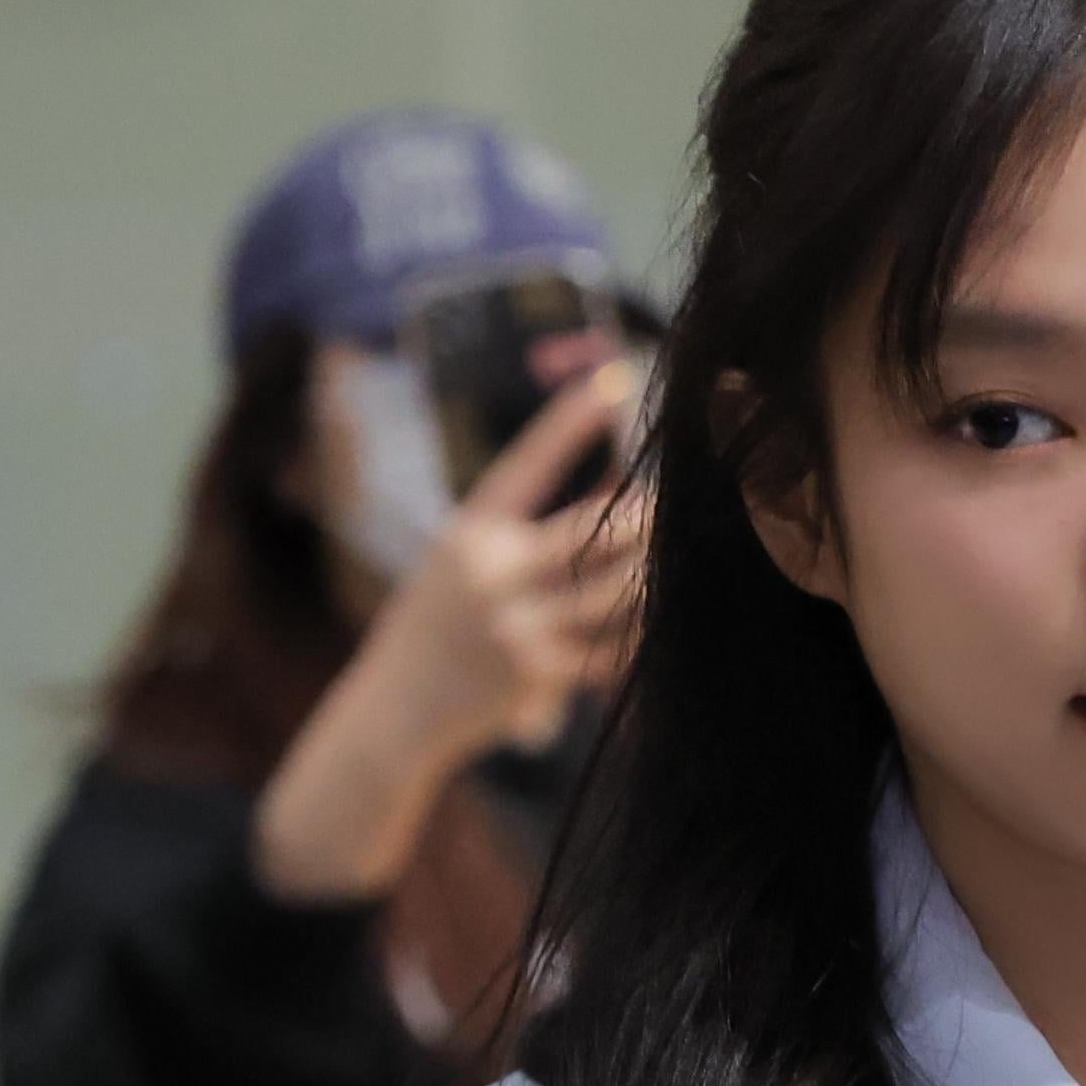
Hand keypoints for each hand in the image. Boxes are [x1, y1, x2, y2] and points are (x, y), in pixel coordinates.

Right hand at [253, 360, 646, 905]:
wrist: (396, 708)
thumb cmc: (440, 623)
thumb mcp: (463, 561)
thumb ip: (525, 530)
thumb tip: (614, 491)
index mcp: (471, 531)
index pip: (529, 462)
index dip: (571, 420)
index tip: (614, 377)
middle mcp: (493, 572)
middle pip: (596, 531)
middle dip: (648, 515)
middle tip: (685, 496)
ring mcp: (517, 626)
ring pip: (617, 591)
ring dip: (657, 573)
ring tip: (689, 553)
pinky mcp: (540, 673)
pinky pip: (613, 648)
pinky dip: (644, 631)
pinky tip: (672, 617)